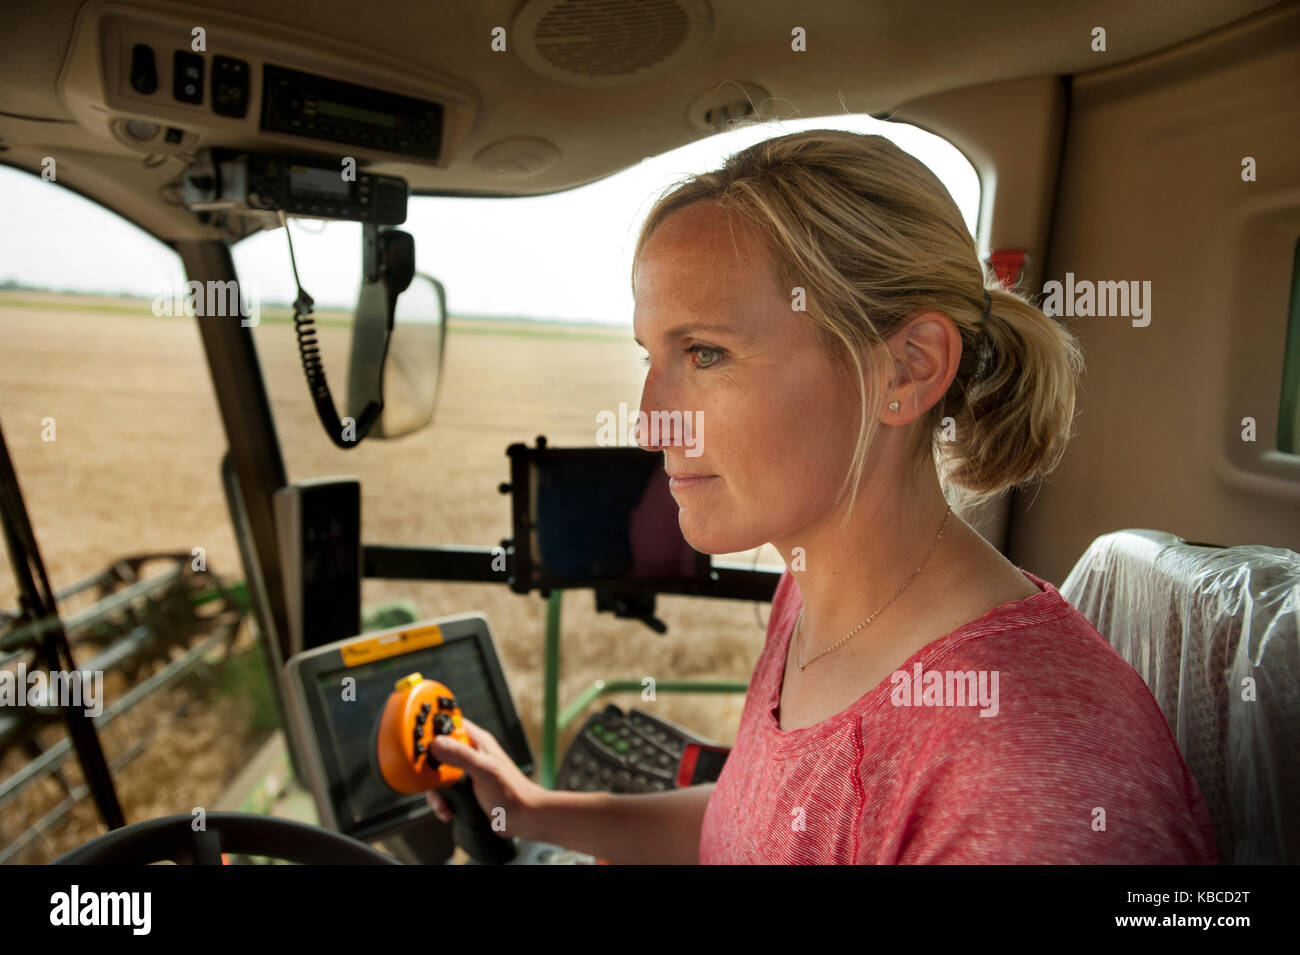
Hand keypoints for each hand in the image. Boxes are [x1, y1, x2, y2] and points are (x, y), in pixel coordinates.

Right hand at [424, 715, 546, 838]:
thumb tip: (437, 744)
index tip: (416, 738)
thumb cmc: (513, 792)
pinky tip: (448, 812)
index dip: (431, 728)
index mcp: (477, 742)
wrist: (524, 819)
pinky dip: (442, 803)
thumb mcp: (485, 770)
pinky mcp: (466, 791)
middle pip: (438, 752)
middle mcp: (471, 755)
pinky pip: (444, 793)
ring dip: (436, 792)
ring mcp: (467, 773)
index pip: (449, 724)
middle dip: (429, 769)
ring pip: (438, 776)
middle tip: (427, 781)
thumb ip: (461, 756)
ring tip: (443, 804)